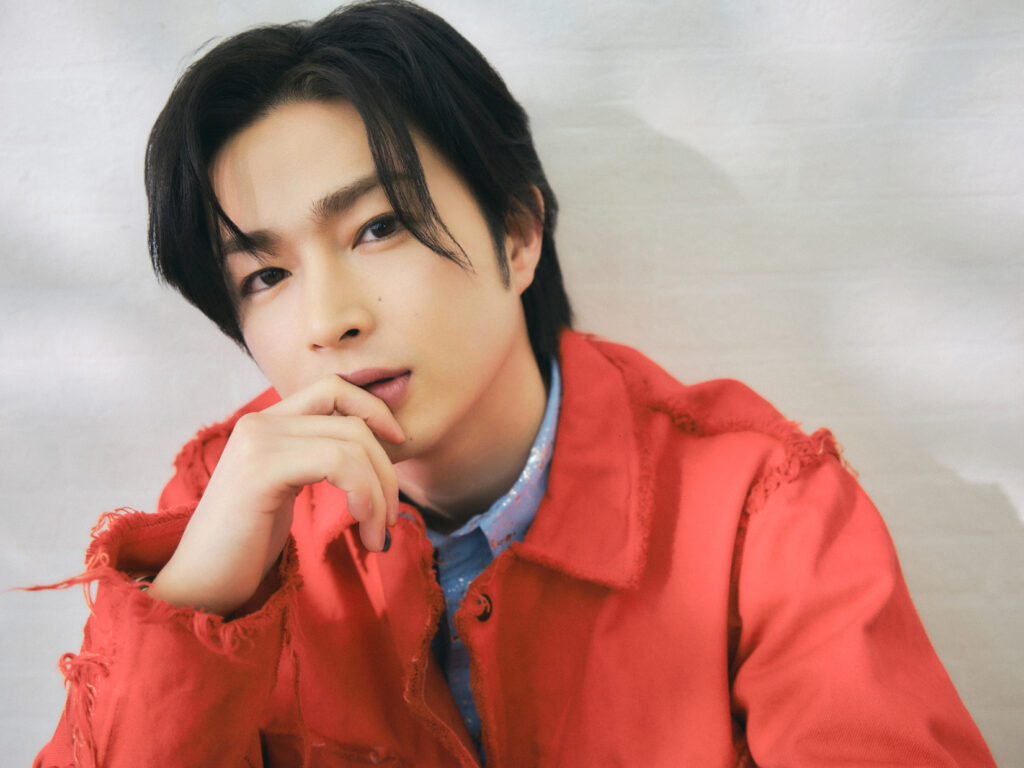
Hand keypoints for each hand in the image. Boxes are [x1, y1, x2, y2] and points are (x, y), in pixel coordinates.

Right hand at [149, 374, 404, 614]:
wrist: (199, 585)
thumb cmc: (246, 545)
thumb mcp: (288, 489)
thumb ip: (319, 460)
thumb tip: (380, 450)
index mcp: (267, 423)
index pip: (334, 388)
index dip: (373, 409)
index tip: (398, 445)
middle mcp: (259, 422)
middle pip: (352, 420)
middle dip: (387, 469)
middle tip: (390, 518)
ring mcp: (257, 441)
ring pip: (352, 442)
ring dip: (380, 491)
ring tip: (378, 534)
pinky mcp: (261, 469)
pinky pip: (338, 462)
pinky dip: (365, 496)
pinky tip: (365, 531)